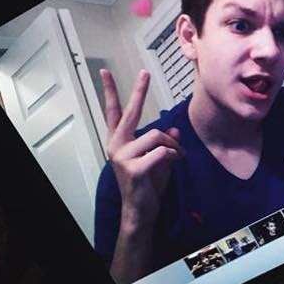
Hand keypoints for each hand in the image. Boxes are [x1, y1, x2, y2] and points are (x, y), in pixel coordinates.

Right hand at [101, 69, 184, 230]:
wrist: (141, 211)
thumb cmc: (148, 186)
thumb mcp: (160, 160)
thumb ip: (164, 144)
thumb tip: (173, 130)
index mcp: (119, 141)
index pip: (114, 112)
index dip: (110, 91)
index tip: (105, 72)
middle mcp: (117, 145)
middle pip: (130, 112)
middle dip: (139, 91)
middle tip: (144, 72)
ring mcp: (123, 156)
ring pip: (157, 135)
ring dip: (173, 146)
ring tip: (178, 156)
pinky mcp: (133, 168)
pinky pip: (162, 151)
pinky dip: (173, 155)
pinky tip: (174, 162)